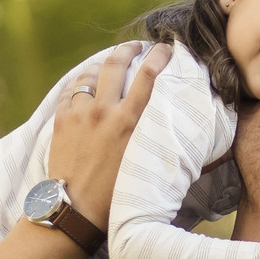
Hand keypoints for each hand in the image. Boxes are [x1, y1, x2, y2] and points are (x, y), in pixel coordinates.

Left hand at [47, 41, 171, 229]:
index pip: (148, 75)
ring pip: (89, 74)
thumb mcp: (146, 168)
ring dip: (100, 65)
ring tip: (107, 64)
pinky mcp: (60, 121)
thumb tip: (199, 150)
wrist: (72, 211)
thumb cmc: (114, 198)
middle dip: (128, 49)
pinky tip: (83, 85)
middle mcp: (104, 111)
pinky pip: (69, 91)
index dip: (159, 56)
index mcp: (129, 122)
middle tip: (136, 47)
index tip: (165, 49)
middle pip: (116, 63)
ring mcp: (79, 114)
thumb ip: (164, 149)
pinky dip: (78, 84)